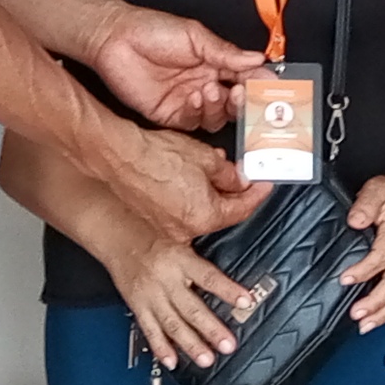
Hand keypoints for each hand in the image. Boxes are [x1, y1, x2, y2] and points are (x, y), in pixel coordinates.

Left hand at [87, 5, 262, 130]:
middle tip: (241, 93)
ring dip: (219, 107)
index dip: (258, 84)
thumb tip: (257, 59)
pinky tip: (196, 98)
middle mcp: (205, 84)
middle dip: (242, 102)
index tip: (268, 86)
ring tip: (210, 90)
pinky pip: (193, 122)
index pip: (245, 78)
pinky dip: (199, 113)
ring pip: (216, 117)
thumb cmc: (152, 30)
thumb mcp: (194, 36)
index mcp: (215, 63)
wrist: (114, 39)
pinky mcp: (170, 114)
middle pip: (234, 104)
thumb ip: (225, 52)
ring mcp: (188, 101)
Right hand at [101, 124, 267, 241]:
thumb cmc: (158, 155)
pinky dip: (192, 197)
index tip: (264, 183)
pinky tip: (192, 177)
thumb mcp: (207, 158)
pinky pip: (182, 211)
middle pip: (222, 214)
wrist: (120, 155)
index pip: (242, 209)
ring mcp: (168, 227)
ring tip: (215, 171)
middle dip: (234, 194)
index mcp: (205, 217)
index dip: (257, 193)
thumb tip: (241, 181)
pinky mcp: (154, 219)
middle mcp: (187, 229)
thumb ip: (230, 175)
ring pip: (202, 212)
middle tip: (243, 176)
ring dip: (212, 194)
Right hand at [103, 229, 251, 370]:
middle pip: (191, 308)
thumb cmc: (149, 234)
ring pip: (173, 324)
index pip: (208, 277)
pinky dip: (161, 347)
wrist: (114, 235)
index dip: (228, 289)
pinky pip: (150, 329)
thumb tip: (231, 257)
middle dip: (211, 329)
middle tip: (228, 345)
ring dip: (191, 344)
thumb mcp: (180, 236)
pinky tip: (172, 361)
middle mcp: (165, 279)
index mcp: (179, 259)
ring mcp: (150, 295)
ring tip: (206, 359)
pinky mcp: (137, 305)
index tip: (246, 301)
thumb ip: (203, 253)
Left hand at [339, 171, 384, 330]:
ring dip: (383, 311)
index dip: (365, 270)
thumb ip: (365, 203)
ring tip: (365, 324)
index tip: (346, 278)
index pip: (383, 255)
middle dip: (376, 301)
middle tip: (356, 313)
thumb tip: (355, 220)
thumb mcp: (378, 188)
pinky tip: (376, 319)